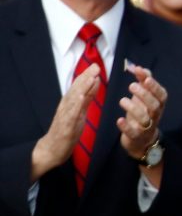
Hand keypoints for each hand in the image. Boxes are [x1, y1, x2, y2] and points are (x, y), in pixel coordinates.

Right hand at [30, 63, 99, 181]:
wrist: (52, 149)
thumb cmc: (67, 130)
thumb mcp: (80, 111)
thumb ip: (87, 97)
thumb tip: (94, 81)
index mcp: (70, 103)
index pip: (79, 87)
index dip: (86, 76)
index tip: (95, 65)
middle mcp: (66, 107)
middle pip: (76, 89)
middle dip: (85, 77)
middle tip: (95, 66)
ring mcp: (65, 116)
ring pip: (73, 99)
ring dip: (81, 88)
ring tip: (90, 78)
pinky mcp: (65, 127)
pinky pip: (70, 114)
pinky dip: (75, 105)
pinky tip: (79, 98)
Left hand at [117, 65, 166, 160]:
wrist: (141, 139)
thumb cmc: (143, 112)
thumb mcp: (145, 97)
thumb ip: (143, 82)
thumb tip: (139, 67)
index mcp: (158, 104)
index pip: (161, 95)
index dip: (154, 86)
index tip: (145, 78)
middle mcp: (155, 116)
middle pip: (155, 106)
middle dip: (144, 95)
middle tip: (132, 85)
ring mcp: (146, 127)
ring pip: (145, 119)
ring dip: (134, 108)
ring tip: (122, 100)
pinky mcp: (136, 137)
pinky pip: (133, 133)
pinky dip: (126, 127)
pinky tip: (119, 120)